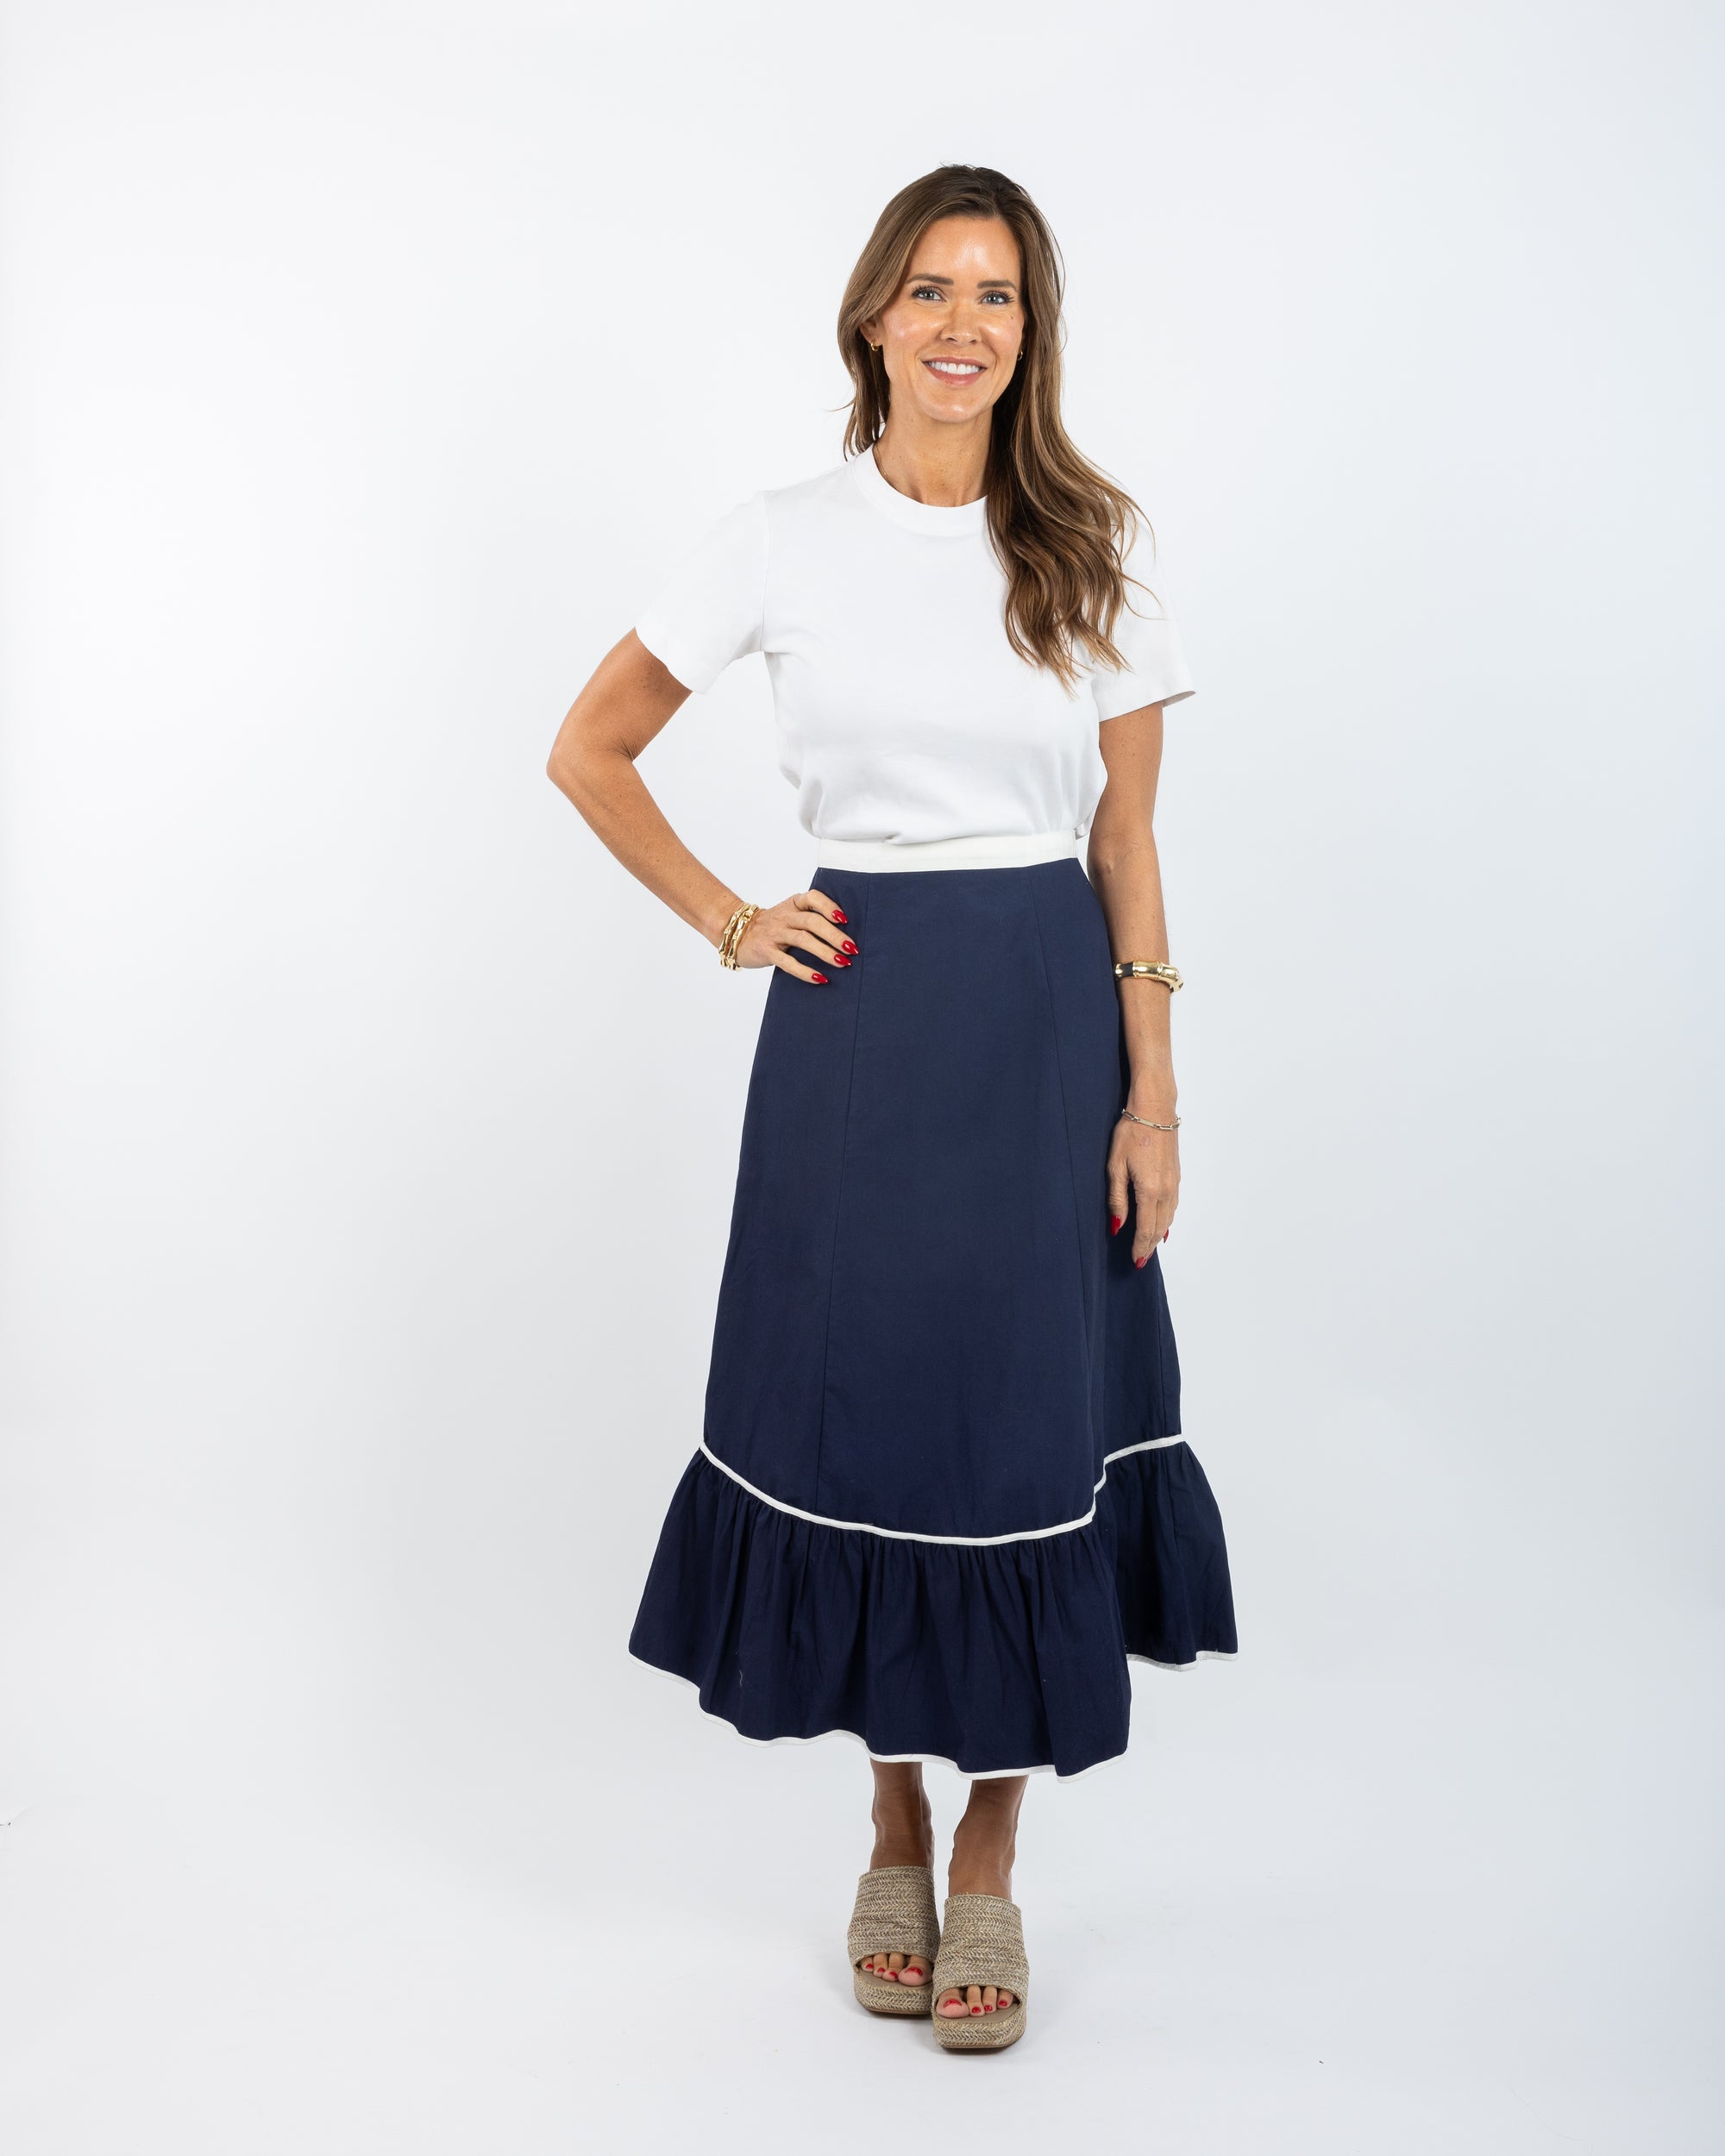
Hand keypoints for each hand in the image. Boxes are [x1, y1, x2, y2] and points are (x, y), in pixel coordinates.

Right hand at [733, 888, 857, 983]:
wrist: (737, 933)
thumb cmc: (773, 926)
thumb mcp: (790, 914)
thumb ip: (811, 918)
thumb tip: (844, 936)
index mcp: (793, 904)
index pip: (813, 898)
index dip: (829, 906)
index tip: (844, 919)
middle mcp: (784, 916)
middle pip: (812, 922)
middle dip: (834, 936)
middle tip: (852, 949)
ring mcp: (774, 934)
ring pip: (803, 940)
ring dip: (825, 952)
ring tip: (843, 963)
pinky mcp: (766, 951)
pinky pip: (787, 962)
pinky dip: (805, 971)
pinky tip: (820, 978)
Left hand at [1107, 1117, 1178, 1267]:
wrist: (1155, 1110)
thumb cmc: (1131, 1133)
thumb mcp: (1115, 1166)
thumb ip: (1117, 1199)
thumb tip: (1117, 1226)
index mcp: (1149, 1191)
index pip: (1145, 1228)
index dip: (1140, 1247)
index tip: (1136, 1261)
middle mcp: (1166, 1191)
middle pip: (1159, 1228)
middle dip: (1149, 1246)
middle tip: (1142, 1261)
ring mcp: (1174, 1184)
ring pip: (1168, 1218)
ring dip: (1159, 1235)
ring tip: (1150, 1247)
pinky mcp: (1177, 1176)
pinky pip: (1173, 1206)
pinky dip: (1167, 1220)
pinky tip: (1162, 1224)